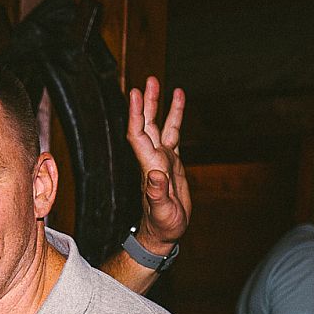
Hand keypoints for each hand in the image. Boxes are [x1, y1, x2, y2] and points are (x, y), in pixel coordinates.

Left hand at [127, 77, 190, 252]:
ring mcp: (162, 158)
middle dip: (146, 103)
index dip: (135, 115)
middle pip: (146, 125)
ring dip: (158, 105)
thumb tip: (155, 175)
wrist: (163, 232)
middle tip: (147, 81)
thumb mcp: (163, 212)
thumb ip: (157, 194)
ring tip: (158, 83)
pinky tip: (178, 99)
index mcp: (150, 166)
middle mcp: (153, 158)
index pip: (138, 135)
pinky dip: (175, 115)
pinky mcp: (172, 161)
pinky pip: (173, 133)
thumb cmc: (162, 225)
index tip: (134, 94)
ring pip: (159, 125)